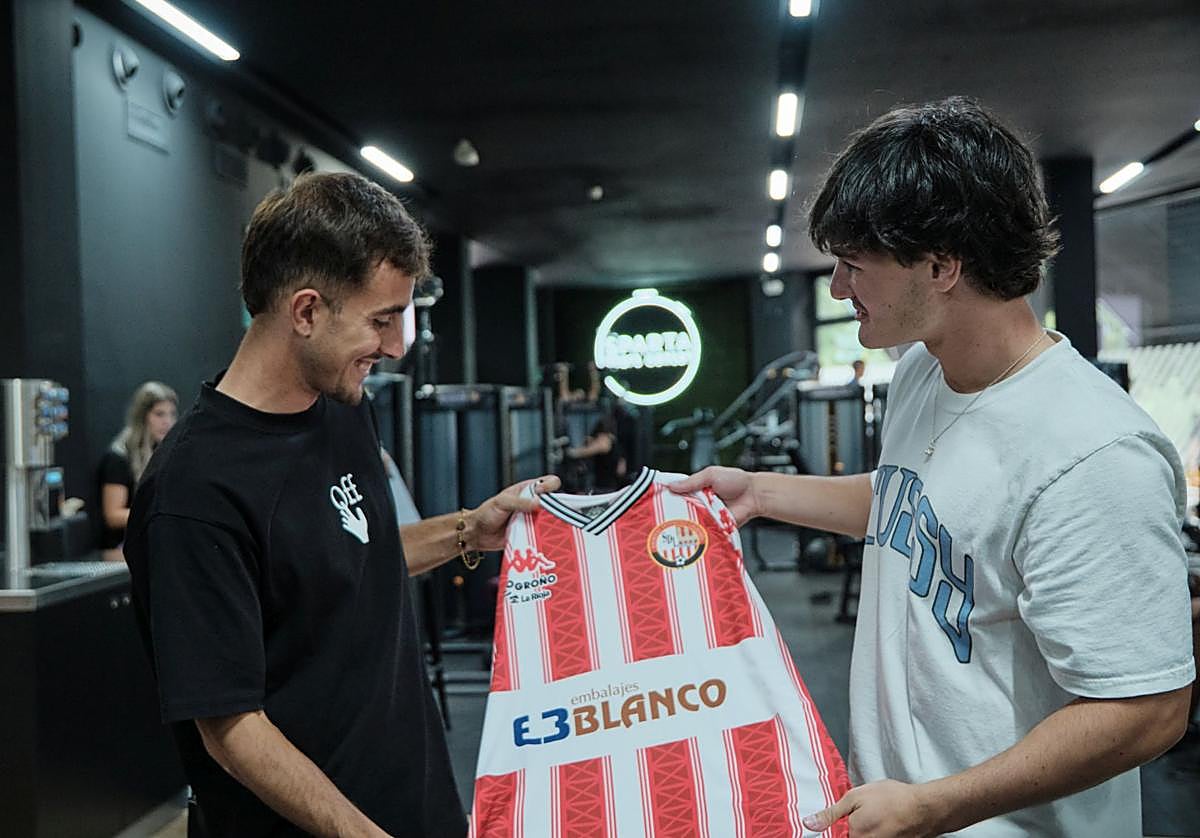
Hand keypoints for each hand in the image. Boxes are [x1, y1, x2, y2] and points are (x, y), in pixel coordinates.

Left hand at [470, 475, 561, 550]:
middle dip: (556, 509)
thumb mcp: (502, 502)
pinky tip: (543, 539)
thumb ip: (520, 502)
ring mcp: (534, 520)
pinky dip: (545, 538)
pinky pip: (544, 536)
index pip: (548, 483)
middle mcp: (533, 504)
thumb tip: (538, 502)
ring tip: (545, 528)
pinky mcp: (532, 535)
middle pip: (555, 503)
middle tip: (548, 515)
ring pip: (552, 520)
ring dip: (551, 525)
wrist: (477, 534)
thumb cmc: (486, 513)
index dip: (550, 486)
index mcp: (528, 490)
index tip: (543, 494)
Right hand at [667, 466, 760, 524]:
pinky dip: (698, 531)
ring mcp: (705, 516)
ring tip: (677, 523)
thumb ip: (692, 481)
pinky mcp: (713, 527)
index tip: (657, 499)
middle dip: (674, 512)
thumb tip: (672, 486)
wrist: (754, 496)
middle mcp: (699, 503)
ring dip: (686, 522)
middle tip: (664, 514)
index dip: (668, 497)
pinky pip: (702, 531)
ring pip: (690, 521)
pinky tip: (692, 531)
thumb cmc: (736, 481)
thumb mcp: (711, 475)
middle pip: (681, 509)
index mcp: (696, 489)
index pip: (677, 494)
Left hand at [802, 780, 941, 837]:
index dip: (836, 827)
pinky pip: (876, 837)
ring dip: (866, 828)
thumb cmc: (893, 800)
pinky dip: (877, 830)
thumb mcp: (854, 797)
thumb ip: (830, 814)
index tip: (847, 817)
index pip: (834, 836)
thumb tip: (808, 824)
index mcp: (853, 836)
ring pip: (862, 836)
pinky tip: (885, 821)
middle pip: (850, 836)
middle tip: (867, 812)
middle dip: (851, 827)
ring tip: (877, 815)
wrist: (925, 808)